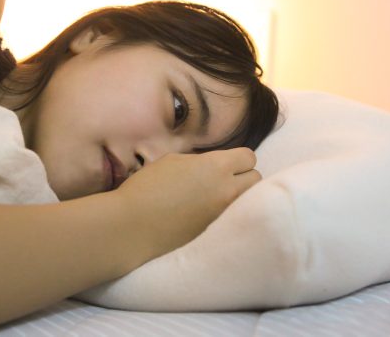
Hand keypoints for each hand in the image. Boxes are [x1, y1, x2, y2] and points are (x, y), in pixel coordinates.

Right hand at [115, 147, 260, 257]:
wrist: (132, 225)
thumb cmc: (146, 188)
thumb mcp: (171, 161)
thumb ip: (198, 162)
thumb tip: (208, 168)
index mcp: (216, 167)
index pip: (249, 157)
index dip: (238, 159)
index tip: (225, 163)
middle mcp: (226, 190)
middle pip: (256, 179)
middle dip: (244, 177)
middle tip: (224, 180)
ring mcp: (223, 214)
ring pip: (249, 201)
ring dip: (238, 197)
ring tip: (216, 198)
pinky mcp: (215, 233)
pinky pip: (231, 217)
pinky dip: (225, 214)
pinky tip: (205, 213)